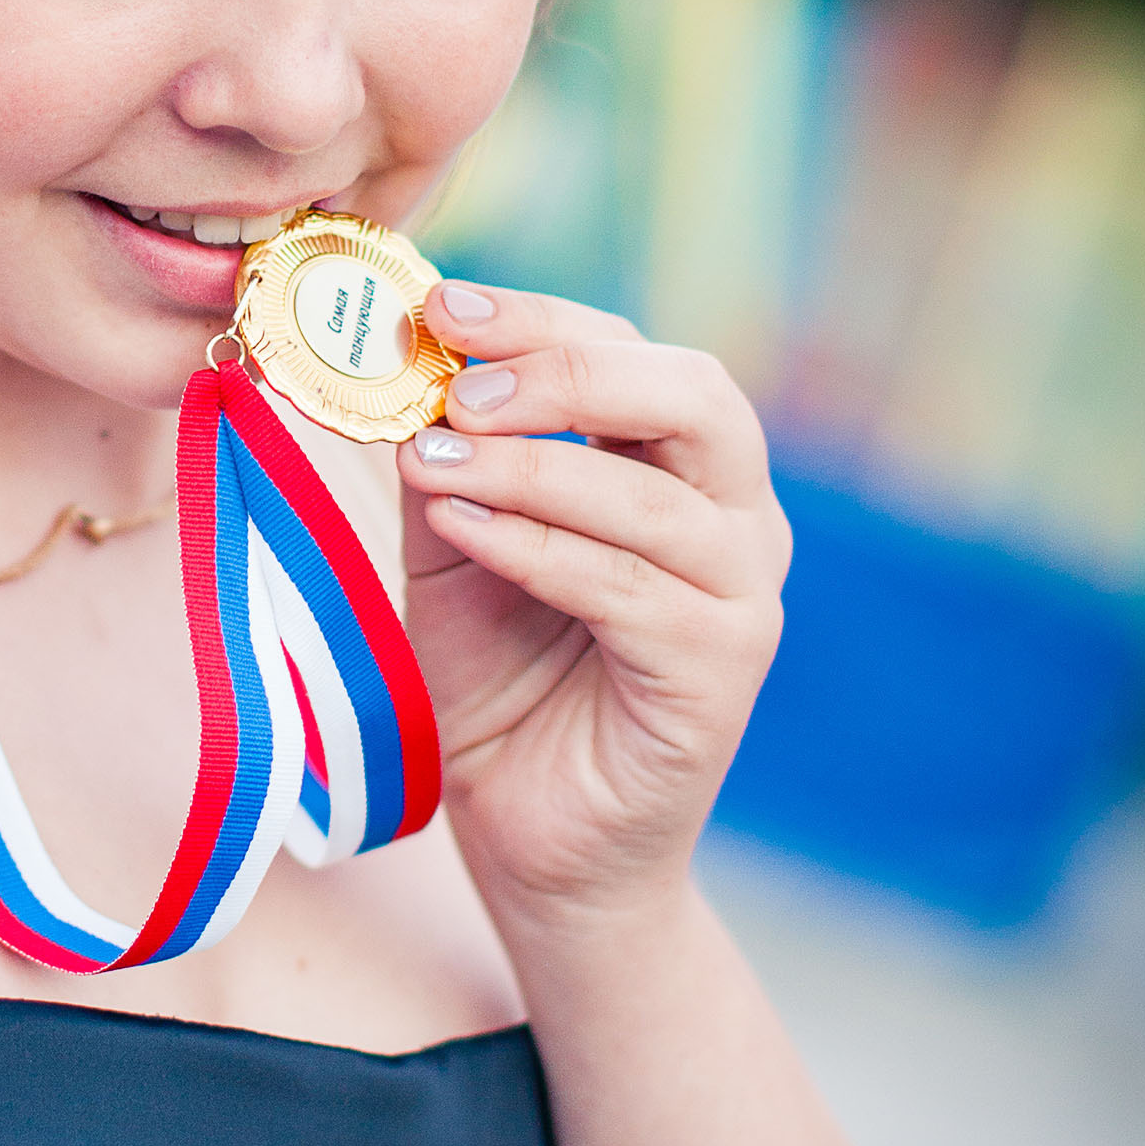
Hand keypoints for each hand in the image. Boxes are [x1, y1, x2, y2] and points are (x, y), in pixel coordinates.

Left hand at [397, 280, 791, 925]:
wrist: (533, 839)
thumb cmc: (502, 686)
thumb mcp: (452, 551)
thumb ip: (446, 460)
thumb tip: (402, 365)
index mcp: (681, 469)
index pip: (632, 354)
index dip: (539, 320)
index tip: (439, 306)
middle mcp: (736, 518)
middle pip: (692, 397)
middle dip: (565, 374)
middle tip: (459, 382)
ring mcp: (742, 596)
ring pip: (655, 499)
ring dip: (532, 468)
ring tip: (430, 459)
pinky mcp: (722, 671)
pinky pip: (630, 589)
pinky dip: (538, 549)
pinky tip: (462, 529)